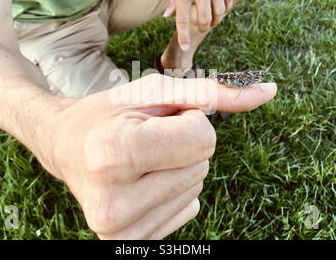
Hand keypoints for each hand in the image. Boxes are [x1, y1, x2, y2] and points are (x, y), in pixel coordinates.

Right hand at [49, 75, 276, 238]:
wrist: (65, 147)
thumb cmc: (108, 114)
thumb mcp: (155, 92)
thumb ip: (215, 92)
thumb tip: (270, 92)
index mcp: (113, 154)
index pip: (203, 141)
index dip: (188, 121)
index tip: (157, 120)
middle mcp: (113, 202)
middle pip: (202, 166)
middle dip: (182, 145)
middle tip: (144, 140)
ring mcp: (119, 231)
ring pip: (197, 188)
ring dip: (177, 167)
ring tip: (140, 159)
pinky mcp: (127, 242)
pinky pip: (188, 209)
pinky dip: (173, 190)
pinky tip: (140, 182)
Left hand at [165, 0, 233, 49]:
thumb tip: (168, 16)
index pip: (183, 22)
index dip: (183, 37)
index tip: (185, 47)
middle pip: (205, 21)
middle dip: (202, 29)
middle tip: (200, 29)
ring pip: (219, 14)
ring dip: (215, 22)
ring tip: (211, 21)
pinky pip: (229, 1)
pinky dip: (225, 10)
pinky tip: (220, 10)